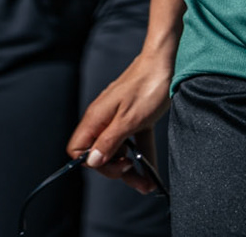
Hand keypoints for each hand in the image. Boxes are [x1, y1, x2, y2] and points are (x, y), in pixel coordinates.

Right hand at [68, 47, 174, 194]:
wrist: (166, 62)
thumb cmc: (147, 85)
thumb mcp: (129, 119)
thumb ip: (109, 141)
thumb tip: (92, 160)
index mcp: (96, 118)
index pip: (78, 149)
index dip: (93, 162)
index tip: (114, 164)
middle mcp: (104, 119)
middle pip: (99, 153)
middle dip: (114, 169)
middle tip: (132, 171)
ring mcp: (119, 118)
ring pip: (118, 150)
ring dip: (130, 168)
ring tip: (147, 183)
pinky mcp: (135, 117)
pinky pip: (135, 142)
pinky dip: (143, 156)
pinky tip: (153, 171)